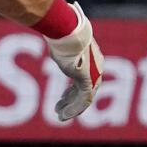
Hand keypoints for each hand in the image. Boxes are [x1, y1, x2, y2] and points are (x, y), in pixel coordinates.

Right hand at [44, 2, 103, 119]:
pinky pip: (83, 100)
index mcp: (92, 58)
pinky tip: (63, 115)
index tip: (63, 97)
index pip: (84, 78)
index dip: (72, 89)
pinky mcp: (88, 80)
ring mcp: (94, 74)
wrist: (66, 30)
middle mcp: (96, 68)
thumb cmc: (61, 32)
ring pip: (83, 98)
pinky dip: (73, 109)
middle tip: (59, 107)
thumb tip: (50, 35)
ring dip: (71, 108)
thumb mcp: (60, 42)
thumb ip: (59, 47)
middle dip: (70, 99)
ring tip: (60, 116)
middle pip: (84, 89)